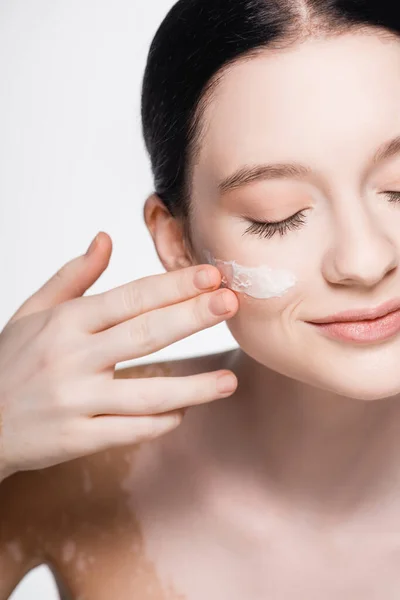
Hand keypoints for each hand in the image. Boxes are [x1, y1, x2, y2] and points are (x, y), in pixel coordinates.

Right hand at [0, 232, 238, 479]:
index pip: (130, 298)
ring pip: (147, 393)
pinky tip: (183, 412)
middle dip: (193, 316)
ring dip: (193, 387)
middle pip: (145, 334)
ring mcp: (76, 401)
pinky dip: (160, 421)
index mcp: (65, 322)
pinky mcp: (78, 438)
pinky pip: (130, 430)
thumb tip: (106, 238)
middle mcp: (73, 358)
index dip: (173, 286)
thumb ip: (72, 276)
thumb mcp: (32, 312)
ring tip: (228, 381)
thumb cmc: (8, 363)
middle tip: (231, 303)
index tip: (211, 275)